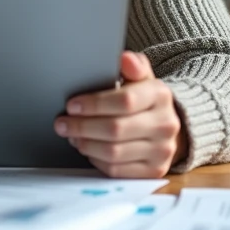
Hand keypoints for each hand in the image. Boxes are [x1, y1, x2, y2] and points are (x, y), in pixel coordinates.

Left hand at [55, 51, 186, 177]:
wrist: (165, 128)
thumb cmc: (144, 100)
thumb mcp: (140, 77)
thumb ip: (132, 65)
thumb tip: (124, 58)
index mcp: (160, 95)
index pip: (124, 101)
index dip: (93, 104)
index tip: (72, 105)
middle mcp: (165, 124)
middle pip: (115, 129)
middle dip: (82, 127)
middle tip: (63, 124)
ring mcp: (161, 150)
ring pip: (113, 152)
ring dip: (85, 144)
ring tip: (73, 136)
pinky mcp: (153, 171)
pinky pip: (117, 170)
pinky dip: (96, 160)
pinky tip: (88, 149)